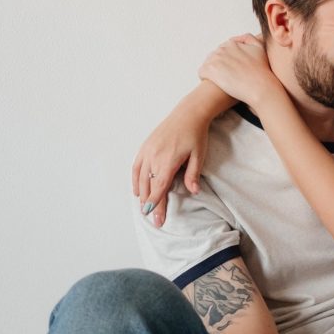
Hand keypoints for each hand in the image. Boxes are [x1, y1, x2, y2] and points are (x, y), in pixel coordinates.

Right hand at [131, 93, 213, 226]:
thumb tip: (193, 192)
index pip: (159, 188)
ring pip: (140, 178)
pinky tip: (137, 191)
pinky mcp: (145, 147)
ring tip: (144, 209)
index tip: (155, 217)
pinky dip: (135, 180)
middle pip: (149, 186)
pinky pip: (136, 167)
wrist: (188, 114)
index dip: (156, 204)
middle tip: (153, 220)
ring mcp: (147, 151)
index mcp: (167, 161)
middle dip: (150, 205)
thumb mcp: (199, 155)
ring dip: (142, 195)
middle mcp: (154, 157)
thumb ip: (193, 174)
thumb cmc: (196, 134)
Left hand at [197, 35, 283, 110]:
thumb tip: (236, 40)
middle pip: (214, 56)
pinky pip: (201, 72)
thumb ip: (249, 38)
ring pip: (207, 64)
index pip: (223, 50)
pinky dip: (205, 77)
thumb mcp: (260, 48)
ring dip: (213, 71)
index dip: (227, 61)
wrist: (260, 87)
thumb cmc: (262, 71)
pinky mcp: (210, 70)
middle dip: (220, 65)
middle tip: (228, 76)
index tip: (233, 69)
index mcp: (232, 44)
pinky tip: (214, 83)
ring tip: (222, 81)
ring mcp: (215, 59)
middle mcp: (222, 49)